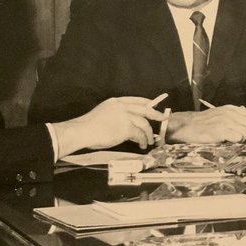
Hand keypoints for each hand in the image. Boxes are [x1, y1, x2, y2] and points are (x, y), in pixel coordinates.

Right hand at [53, 96, 168, 154]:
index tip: (154, 107)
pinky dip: (142, 141)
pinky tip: (141, 145)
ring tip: (148, 142)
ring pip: (144, 124)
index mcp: (116, 102)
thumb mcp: (104, 113)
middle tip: (163, 118)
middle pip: (145, 109)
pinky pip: (140, 135)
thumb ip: (117, 115)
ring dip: (148, 134)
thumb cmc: (89, 126)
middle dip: (156, 114)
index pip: (136, 100)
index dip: (148, 104)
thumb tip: (130, 125)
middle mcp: (122, 107)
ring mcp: (125, 116)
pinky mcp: (126, 128)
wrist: (82, 131)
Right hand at [166, 105, 245, 143]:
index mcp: (231, 109)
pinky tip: (228, 141)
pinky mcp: (220, 131)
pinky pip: (239, 137)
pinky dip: (236, 142)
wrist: (186, 125)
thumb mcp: (220, 115)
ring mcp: (225, 121)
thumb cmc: (203, 123)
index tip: (245, 131)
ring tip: (232, 140)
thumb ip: (234, 118)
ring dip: (242, 139)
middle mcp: (230, 114)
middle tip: (240, 138)